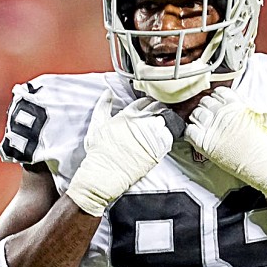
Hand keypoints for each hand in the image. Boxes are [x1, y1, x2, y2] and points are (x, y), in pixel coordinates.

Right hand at [66, 90, 174, 215]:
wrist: (104, 174)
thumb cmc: (99, 152)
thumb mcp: (96, 125)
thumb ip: (103, 106)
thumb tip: (108, 92)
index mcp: (127, 115)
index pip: (145, 100)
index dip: (147, 102)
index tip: (147, 107)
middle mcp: (141, 122)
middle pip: (158, 107)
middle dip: (159, 108)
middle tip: (157, 115)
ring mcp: (151, 135)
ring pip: (166, 118)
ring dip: (166, 119)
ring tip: (161, 124)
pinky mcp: (158, 149)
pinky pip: (170, 134)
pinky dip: (169, 133)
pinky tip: (164, 136)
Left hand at [185, 86, 266, 195]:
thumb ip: (252, 107)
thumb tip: (244, 102)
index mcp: (237, 105)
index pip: (219, 92)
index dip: (218, 97)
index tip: (219, 103)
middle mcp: (223, 114)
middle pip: (205, 102)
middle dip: (207, 107)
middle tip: (210, 115)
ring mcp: (214, 129)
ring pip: (195, 114)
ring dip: (197, 118)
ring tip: (203, 125)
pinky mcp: (207, 145)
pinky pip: (190, 132)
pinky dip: (190, 132)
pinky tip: (197, 135)